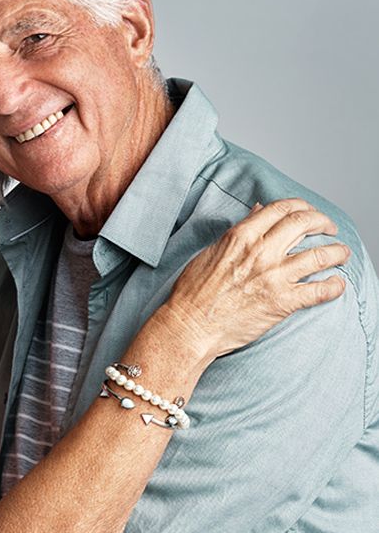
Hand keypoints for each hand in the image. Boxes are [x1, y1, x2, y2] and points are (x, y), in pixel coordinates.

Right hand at [160, 198, 348, 360]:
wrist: (190, 326)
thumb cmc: (194, 292)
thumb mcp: (212, 251)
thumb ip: (239, 231)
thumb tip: (258, 211)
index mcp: (240, 236)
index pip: (281, 208)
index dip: (301, 206)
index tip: (308, 213)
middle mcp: (260, 252)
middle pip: (304, 223)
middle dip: (323, 222)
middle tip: (329, 229)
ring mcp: (273, 277)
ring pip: (320, 255)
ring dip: (337, 252)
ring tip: (342, 254)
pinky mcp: (282, 302)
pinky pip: (319, 291)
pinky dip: (334, 286)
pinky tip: (337, 285)